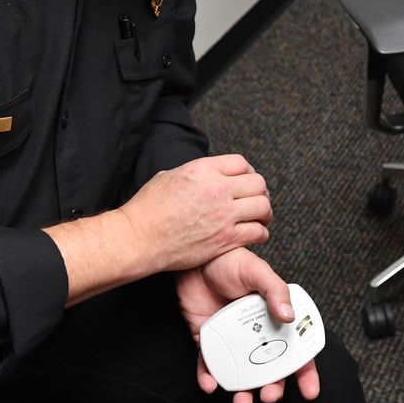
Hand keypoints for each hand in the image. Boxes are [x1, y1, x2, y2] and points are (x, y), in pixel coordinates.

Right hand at [119, 154, 270, 272]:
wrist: (139, 238)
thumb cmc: (147, 208)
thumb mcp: (169, 176)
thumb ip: (195, 173)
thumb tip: (206, 175)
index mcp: (203, 170)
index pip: (241, 163)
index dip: (247, 172)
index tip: (246, 180)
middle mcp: (217, 189)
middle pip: (258, 183)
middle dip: (259, 190)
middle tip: (257, 198)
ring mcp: (223, 215)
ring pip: (263, 207)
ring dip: (265, 211)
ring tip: (261, 216)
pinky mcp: (225, 239)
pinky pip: (257, 232)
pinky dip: (261, 232)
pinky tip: (256, 233)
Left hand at [177, 248, 320, 402]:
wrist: (194, 259)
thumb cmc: (229, 260)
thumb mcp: (257, 271)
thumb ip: (275, 290)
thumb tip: (289, 316)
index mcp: (273, 317)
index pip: (295, 347)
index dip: (304, 370)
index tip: (309, 390)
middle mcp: (255, 333)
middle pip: (270, 368)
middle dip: (273, 387)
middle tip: (269, 395)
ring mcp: (232, 340)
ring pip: (241, 373)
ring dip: (243, 391)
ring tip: (242, 402)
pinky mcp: (208, 342)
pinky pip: (210, 366)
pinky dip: (209, 378)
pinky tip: (210, 384)